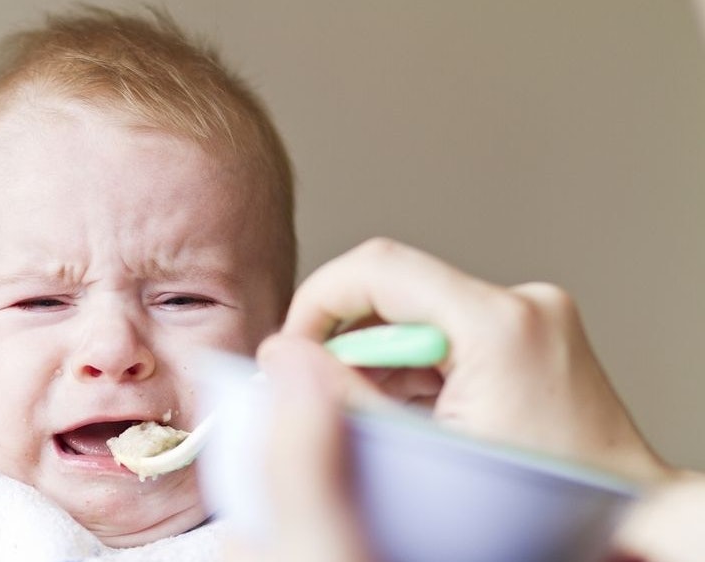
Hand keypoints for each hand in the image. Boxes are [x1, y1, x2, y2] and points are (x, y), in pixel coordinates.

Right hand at [270, 238, 667, 482]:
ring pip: (418, 308)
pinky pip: (447, 325)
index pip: (379, 268)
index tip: (295, 346)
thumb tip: (282, 355)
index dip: (320, 301)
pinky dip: (415, 362)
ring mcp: (531, 313)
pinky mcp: (531, 328)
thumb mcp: (427, 451)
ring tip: (389, 416)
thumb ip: (347, 399)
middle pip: (396, 288)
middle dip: (351, 339)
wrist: (625, 511)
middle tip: (336, 395)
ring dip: (383, 356)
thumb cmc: (546, 498)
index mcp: (499, 324)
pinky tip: (416, 409)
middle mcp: (522, 303)